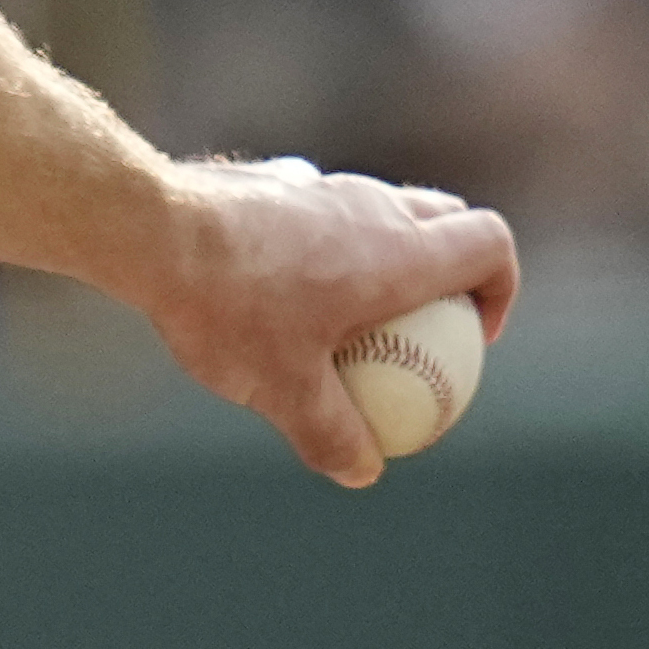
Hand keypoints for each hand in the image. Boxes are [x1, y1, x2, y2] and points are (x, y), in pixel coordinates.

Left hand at [125, 157, 517, 489]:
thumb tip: (362, 470)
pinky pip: (317, 207)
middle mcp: (369, 204)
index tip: (474, 334)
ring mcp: (317, 183)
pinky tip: (276, 282)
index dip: (501, 287)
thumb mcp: (282, 389)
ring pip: (378, 206)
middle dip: (454, 264)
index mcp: (398, 251)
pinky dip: (321, 239)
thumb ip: (332, 432)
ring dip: (383, 251)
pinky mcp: (269, 178)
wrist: (147, 226)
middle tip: (426, 323)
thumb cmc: (227, 306)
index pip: (490, 243)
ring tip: (344, 313)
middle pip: (446, 217)